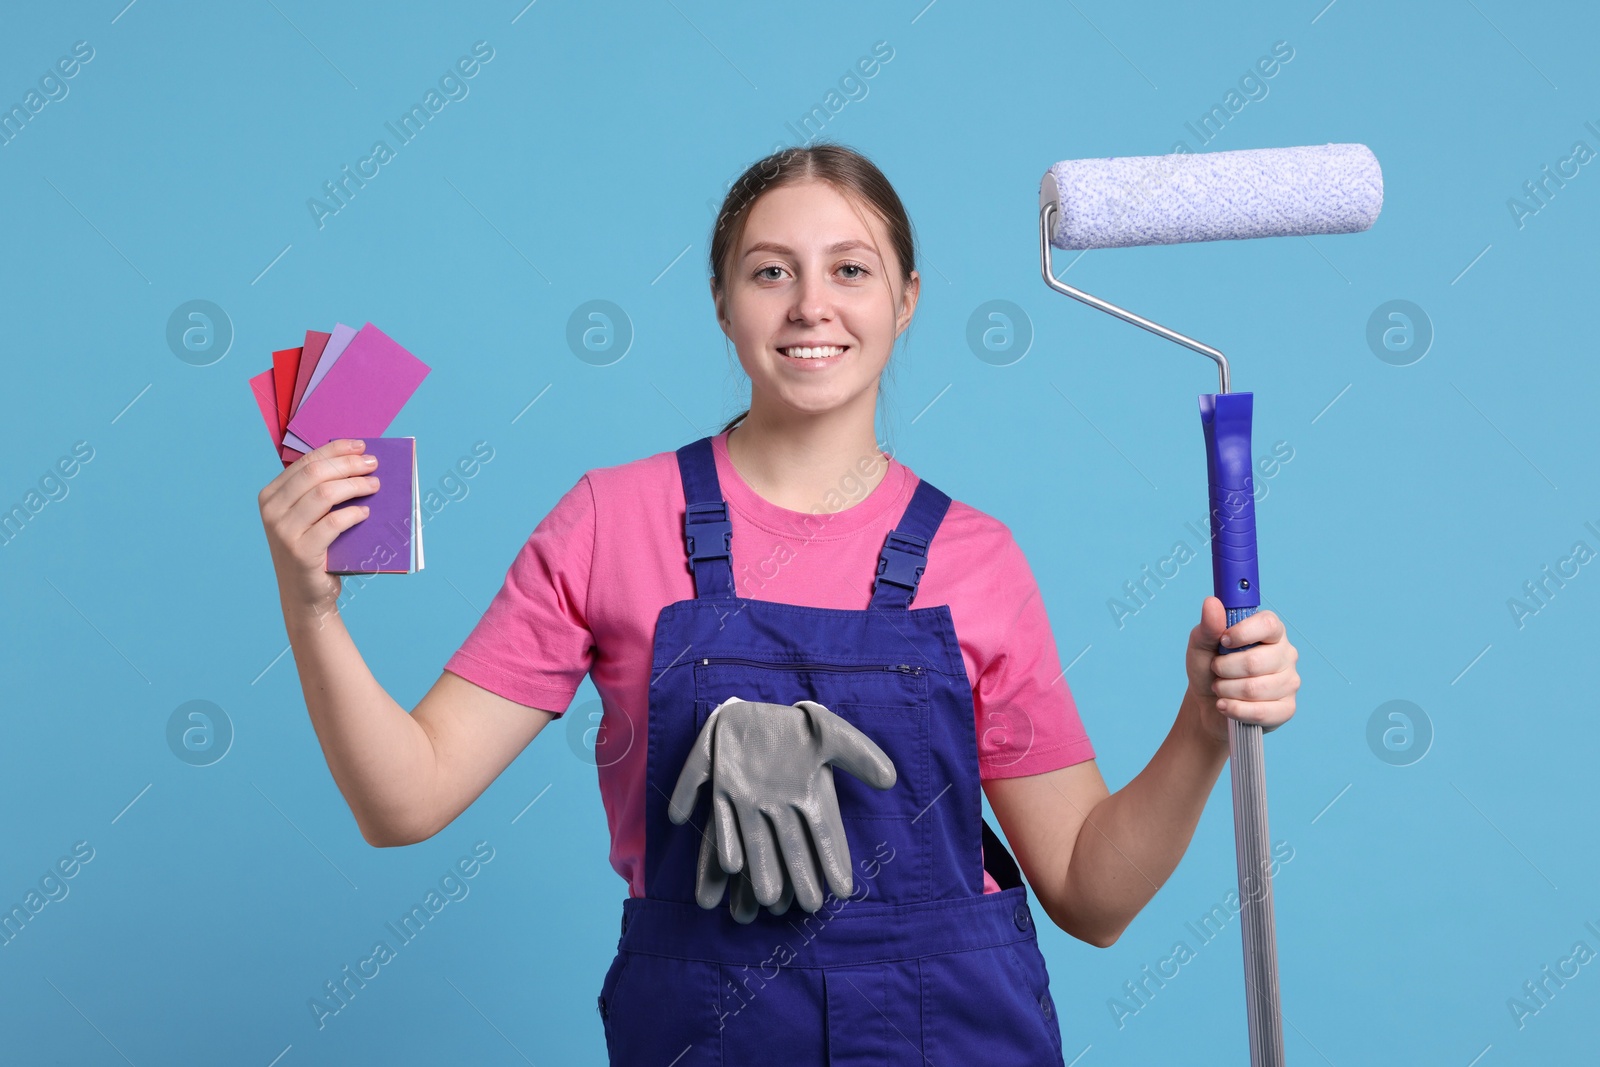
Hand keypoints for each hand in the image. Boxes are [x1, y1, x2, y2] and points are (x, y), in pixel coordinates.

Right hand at [257, 438, 379, 624]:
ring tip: (374, 485)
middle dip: (348, 464)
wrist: (305, 595)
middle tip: (373, 464)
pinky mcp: (300, 551)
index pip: (306, 462)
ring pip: (324, 494)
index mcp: (270, 495)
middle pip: (315, 474)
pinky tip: (365, 513)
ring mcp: (283, 531)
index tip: (361, 446)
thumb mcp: (307, 517)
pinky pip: (332, 523)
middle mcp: (272, 511)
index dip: (336, 450)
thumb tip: (356, 460)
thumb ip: (319, 491)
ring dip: (355, 486)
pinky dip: (353, 514)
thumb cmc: (314, 550)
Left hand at [668, 697, 896, 922]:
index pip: (825, 833)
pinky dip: (725, 840)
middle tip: (808, 908)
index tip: (844, 889)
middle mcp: (779, 805)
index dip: (834, 860)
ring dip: (759, 872)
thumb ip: (858, 754)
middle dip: (798, 877)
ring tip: (763, 905)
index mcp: (807, 793)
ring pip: (755, 844)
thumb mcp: (831, 733)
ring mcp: (749, 801)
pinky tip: (731, 866)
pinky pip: (723, 820)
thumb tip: (890, 779)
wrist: (751, 708)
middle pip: (791, 848)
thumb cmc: (797, 726)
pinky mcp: (722, 790)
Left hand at [1184, 596, 1299, 743]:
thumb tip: (1212, 602)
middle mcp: (1285, 654)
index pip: (1268, 624)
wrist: (1209, 703)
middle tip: (1216, 670)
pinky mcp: (1287, 708)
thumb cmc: (1209, 668)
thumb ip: (1208, 625)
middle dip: (1224, 669)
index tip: (1223, 641)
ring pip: (1255, 689)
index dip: (1243, 633)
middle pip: (1256, 662)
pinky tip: (1225, 705)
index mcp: (1270, 631)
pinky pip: (1261, 712)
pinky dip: (1234, 710)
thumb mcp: (1201, 644)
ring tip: (1219, 688)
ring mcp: (1289, 682)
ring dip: (1226, 690)